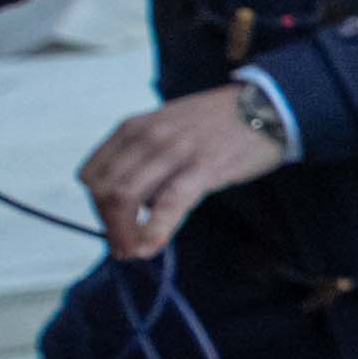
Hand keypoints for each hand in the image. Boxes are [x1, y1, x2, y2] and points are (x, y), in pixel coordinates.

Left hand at [76, 87, 286, 263]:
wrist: (265, 106)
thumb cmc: (217, 122)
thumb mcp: (166, 128)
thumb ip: (144, 156)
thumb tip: (132, 201)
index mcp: (133, 128)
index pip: (92, 174)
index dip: (96, 206)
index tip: (112, 223)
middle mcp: (146, 137)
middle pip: (104, 190)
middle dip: (107, 225)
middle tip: (121, 247)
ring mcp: (174, 151)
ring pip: (126, 198)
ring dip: (123, 233)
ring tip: (132, 252)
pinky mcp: (204, 168)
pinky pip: (168, 204)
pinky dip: (153, 231)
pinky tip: (149, 248)